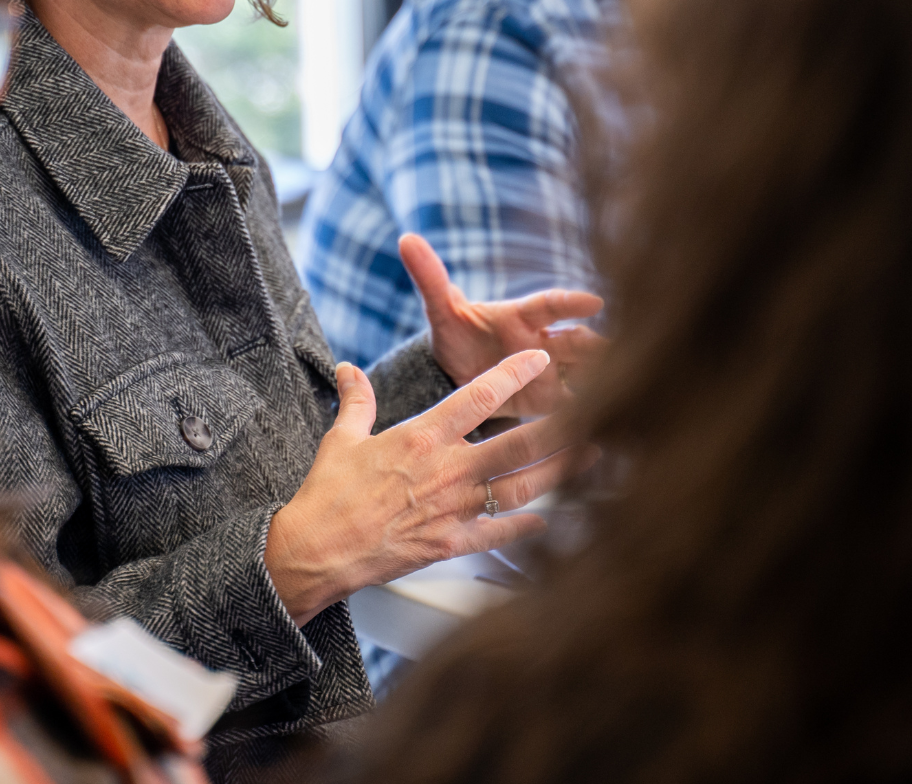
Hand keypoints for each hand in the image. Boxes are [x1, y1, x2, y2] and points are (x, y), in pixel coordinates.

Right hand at [264, 350, 581, 624]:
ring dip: (559, 473)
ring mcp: (453, 510)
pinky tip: (547, 520)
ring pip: (520, 488)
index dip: (513, 374)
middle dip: (560, 429)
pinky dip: (527, 526)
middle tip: (594, 413)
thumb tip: (349, 370)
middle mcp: (446, 471)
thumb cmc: (328, 495)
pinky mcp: (451, 544)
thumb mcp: (341, 438)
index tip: (539, 360)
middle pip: (517, 445)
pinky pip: (499, 533)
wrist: (318, 552)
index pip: (477, 396)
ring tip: (590, 457)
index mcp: (421, 437)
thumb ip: (356, 401)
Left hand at [399, 233, 606, 415]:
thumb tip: (407, 239)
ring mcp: (553, 373)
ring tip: (629, 397)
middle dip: (602, 348)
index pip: (551, 305)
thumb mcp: (442, 312)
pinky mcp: (552, 403)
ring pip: (587, 375)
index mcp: (522, 316)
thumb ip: (430, 280)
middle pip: (580, 343)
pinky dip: (592, 416)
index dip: (572, 303)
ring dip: (605, 383)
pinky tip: (614, 429)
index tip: (597, 302)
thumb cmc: (455, 335)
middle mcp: (545, 342)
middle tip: (625, 354)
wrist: (458, 375)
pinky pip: (577, 408)